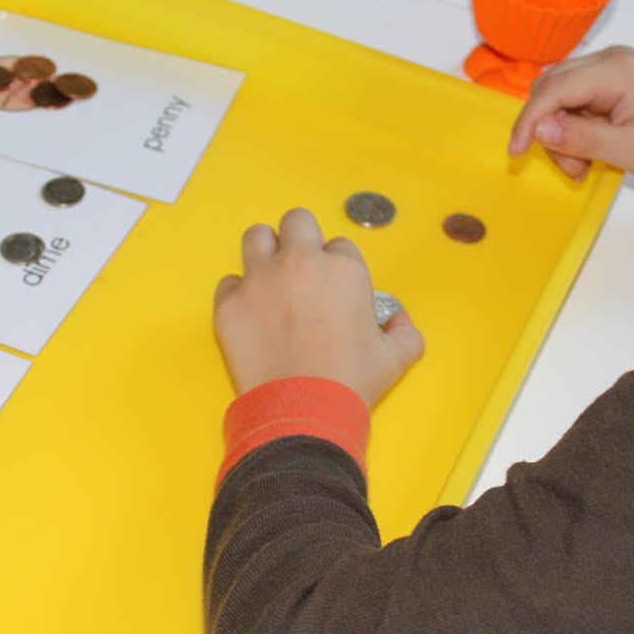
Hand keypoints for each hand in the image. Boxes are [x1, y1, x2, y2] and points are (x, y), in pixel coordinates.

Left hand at [213, 208, 424, 407]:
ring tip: (270, 274)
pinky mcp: (230, 304)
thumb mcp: (396, 358)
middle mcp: (300, 264)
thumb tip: (399, 322)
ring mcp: (260, 280)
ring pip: (257, 236)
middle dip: (301, 239)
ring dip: (265, 250)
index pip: (340, 245)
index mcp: (343, 269)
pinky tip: (249, 311)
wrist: (303, 412)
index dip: (338, 265)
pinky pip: (228, 282)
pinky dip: (238, 293)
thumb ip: (405, 332)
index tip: (334, 287)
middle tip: (301, 267)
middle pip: (297, 221)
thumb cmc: (348, 383)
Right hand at [508, 46, 633, 238]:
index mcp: (616, 69)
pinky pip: (572, 105)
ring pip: (557, 99)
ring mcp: (609, 71)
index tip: (516, 152)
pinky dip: (572, 132)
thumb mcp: (627, 149)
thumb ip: (580, 137)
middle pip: (551, 89)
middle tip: (572, 167)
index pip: (554, 88)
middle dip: (549, 130)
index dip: (529, 119)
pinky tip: (590, 154)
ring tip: (584, 165)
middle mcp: (609, 60)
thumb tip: (538, 128)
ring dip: (560, 135)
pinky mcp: (609, 85)